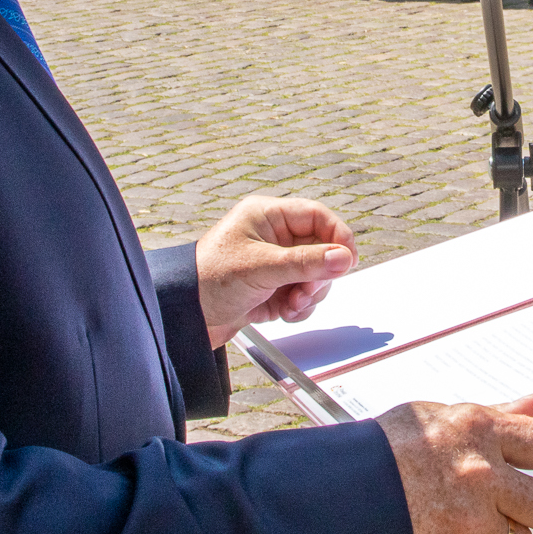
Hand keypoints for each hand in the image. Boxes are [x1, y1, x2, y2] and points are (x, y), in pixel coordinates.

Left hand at [194, 196, 357, 348]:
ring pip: (315, 275)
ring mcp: (274, 265)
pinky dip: (299, 307)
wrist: (183, 316)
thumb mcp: (261, 267)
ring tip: (291, 303)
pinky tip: (284, 312)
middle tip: (308, 289)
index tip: (348, 259)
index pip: (317, 217)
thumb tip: (344, 258)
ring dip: (309, 294)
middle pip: (321, 249)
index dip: (337, 236)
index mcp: (267, 217)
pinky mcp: (272, 289)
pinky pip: (302, 295)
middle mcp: (273, 238)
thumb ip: (306, 262)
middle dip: (319, 274)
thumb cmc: (209, 279)